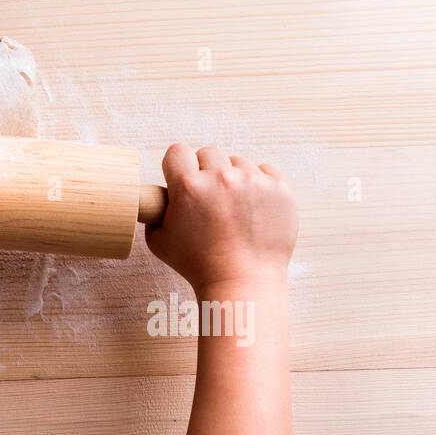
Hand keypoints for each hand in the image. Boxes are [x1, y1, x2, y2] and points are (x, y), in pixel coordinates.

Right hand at [144, 144, 297, 295]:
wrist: (242, 283)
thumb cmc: (199, 265)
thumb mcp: (159, 240)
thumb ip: (155, 211)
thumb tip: (159, 195)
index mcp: (188, 186)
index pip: (177, 151)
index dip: (178, 166)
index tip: (184, 180)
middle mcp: (221, 179)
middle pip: (209, 153)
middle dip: (206, 172)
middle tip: (210, 199)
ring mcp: (253, 182)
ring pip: (238, 162)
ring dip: (234, 178)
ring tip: (234, 208)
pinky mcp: (279, 189)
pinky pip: (266, 170)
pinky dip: (260, 185)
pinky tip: (253, 207)